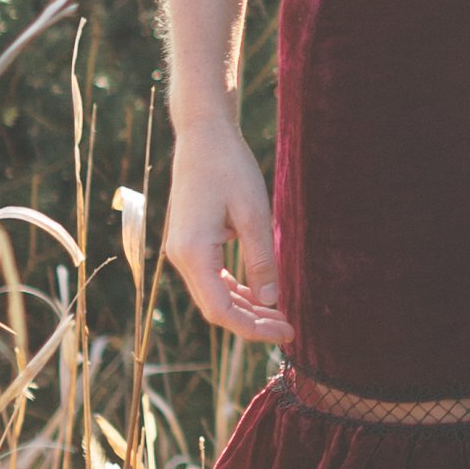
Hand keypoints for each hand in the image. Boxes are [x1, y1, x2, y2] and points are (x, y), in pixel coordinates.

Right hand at [163, 117, 290, 342]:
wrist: (203, 135)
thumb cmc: (229, 167)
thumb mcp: (253, 213)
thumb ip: (261, 259)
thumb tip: (270, 299)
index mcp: (192, 253)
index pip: (221, 311)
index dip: (254, 328)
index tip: (286, 332)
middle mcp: (180, 257)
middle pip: (216, 308)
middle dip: (253, 321)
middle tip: (290, 328)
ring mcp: (181, 250)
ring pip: (214, 294)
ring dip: (245, 307)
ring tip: (279, 313)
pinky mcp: (189, 242)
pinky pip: (211, 277)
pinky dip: (235, 288)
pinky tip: (259, 291)